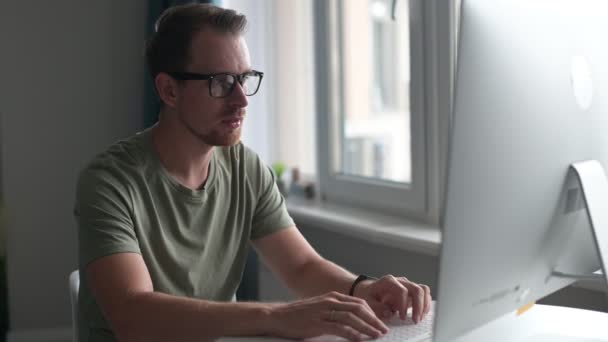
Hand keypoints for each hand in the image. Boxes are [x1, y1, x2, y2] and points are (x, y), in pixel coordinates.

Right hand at [268, 291, 388, 340]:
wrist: (278, 317)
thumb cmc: (300, 316)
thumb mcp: (321, 309)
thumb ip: (336, 312)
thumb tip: (353, 322)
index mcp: (333, 297)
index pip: (359, 303)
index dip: (373, 313)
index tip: (381, 323)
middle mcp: (330, 301)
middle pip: (359, 308)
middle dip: (374, 320)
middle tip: (384, 330)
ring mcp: (323, 311)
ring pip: (351, 317)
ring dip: (366, 327)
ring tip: (376, 335)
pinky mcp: (317, 322)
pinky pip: (338, 327)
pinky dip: (351, 334)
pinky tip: (358, 340)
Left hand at [353, 275, 431, 323]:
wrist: (369, 290)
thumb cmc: (369, 295)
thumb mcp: (367, 301)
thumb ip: (377, 307)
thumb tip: (389, 313)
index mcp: (388, 281)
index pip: (402, 290)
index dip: (404, 305)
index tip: (402, 317)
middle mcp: (400, 281)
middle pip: (416, 289)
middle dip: (418, 306)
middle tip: (415, 320)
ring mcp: (407, 284)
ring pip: (424, 290)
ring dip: (424, 305)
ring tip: (419, 318)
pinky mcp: (412, 290)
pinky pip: (424, 294)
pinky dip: (425, 305)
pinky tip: (420, 315)